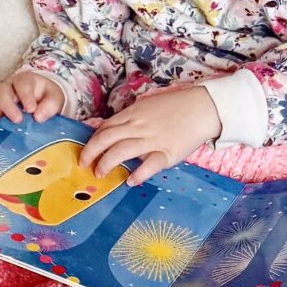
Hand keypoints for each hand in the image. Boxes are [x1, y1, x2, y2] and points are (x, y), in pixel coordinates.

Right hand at [0, 70, 64, 129]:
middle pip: (1, 92)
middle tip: (18, 120)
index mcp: (24, 81)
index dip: (25, 96)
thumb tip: (38, 117)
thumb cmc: (47, 97)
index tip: (31, 109)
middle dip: (8, 106)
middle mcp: (8, 89)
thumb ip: (50, 105)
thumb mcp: (55, 98)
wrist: (43, 102)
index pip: (22, 84)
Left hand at [80, 86, 220, 185]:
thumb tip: (110, 128)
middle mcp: (138, 127)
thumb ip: (129, 117)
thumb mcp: (147, 105)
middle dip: (91, 153)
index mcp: (133, 115)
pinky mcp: (167, 153)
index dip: (92, 141)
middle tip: (85, 165)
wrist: (201, 108)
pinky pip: (149, 165)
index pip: (105, 128)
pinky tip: (130, 181)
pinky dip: (137, 174)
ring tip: (101, 174)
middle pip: (106, 139)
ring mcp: (152, 140)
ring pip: (121, 151)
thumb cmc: (175, 107)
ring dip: (107, 163)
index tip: (86, 152)